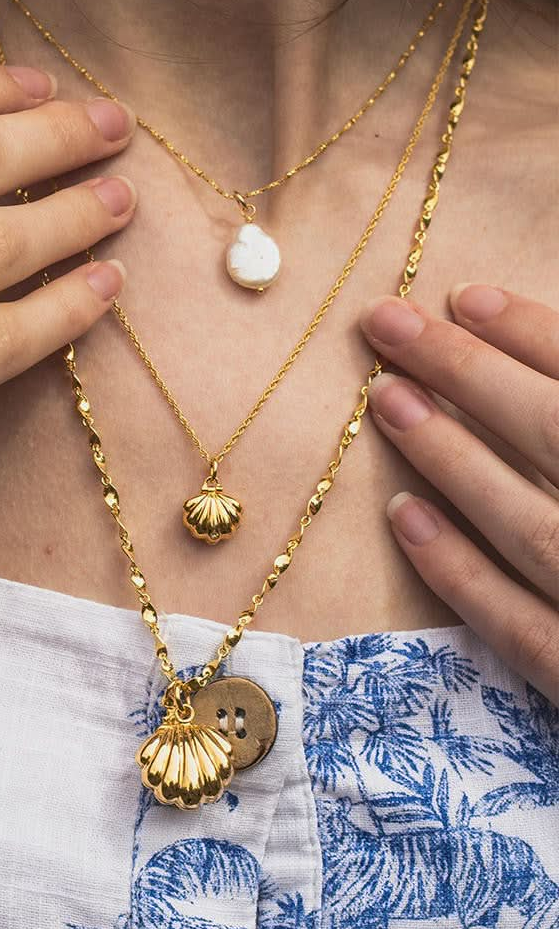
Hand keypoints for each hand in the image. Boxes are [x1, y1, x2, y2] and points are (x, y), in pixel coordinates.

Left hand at [361, 286, 558, 703]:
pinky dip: (460, 573)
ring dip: (453, 460)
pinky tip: (403, 516)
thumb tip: (552, 368)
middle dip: (472, 375)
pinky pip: (522, 630)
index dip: (540, 336)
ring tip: (386, 399)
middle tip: (389, 322)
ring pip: (531, 528)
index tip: (469, 298)